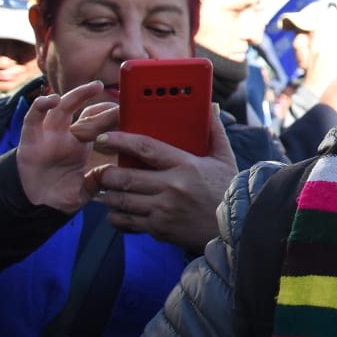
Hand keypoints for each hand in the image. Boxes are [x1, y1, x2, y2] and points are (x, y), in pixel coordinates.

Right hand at [17, 81, 113, 212]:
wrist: (34, 203)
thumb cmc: (62, 193)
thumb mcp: (86, 189)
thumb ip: (98, 182)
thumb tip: (114, 175)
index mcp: (85, 145)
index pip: (103, 125)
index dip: (116, 119)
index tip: (133, 115)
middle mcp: (69, 135)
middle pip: (88, 114)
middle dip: (105, 108)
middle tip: (123, 102)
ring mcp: (50, 134)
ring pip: (64, 108)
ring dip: (78, 95)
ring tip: (94, 87)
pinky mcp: (30, 138)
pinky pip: (33, 118)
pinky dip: (41, 106)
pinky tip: (51, 99)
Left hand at [84, 103, 238, 252]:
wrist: (236, 225)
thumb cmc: (228, 188)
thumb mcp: (224, 158)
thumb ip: (214, 132)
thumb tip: (209, 107)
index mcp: (185, 165)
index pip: (145, 148)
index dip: (120, 141)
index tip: (104, 139)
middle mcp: (171, 187)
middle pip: (124, 177)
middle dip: (105, 173)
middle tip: (100, 170)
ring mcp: (163, 209)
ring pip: (120, 200)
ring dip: (108, 195)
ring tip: (106, 190)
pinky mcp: (159, 229)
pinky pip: (126, 222)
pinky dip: (116, 217)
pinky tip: (117, 211)